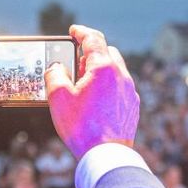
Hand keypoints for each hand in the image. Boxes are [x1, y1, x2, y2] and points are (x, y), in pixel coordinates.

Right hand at [44, 25, 139, 158]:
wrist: (106, 156)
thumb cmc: (82, 127)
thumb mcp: (58, 97)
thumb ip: (55, 74)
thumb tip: (57, 67)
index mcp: (104, 68)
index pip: (93, 39)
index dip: (81, 32)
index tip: (74, 31)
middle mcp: (122, 76)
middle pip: (107, 53)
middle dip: (91, 54)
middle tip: (75, 64)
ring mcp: (129, 92)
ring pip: (115, 71)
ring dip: (100, 71)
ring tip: (83, 85)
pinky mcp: (132, 107)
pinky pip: (120, 88)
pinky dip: (108, 87)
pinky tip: (96, 102)